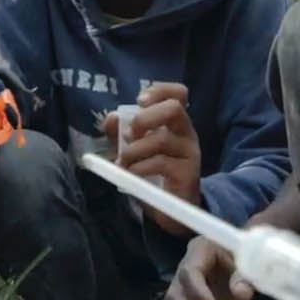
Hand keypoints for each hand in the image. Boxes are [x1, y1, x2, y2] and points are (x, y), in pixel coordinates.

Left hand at [104, 83, 202, 231]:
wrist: (171, 209)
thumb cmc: (153, 173)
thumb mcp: (134, 149)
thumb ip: (121, 133)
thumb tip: (110, 118)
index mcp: (175, 122)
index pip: (178, 93)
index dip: (159, 90)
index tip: (139, 101)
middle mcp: (186, 133)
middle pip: (174, 108)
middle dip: (145, 118)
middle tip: (129, 134)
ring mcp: (189, 153)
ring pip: (162, 139)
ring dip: (134, 150)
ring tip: (124, 162)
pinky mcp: (187, 174)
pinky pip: (160, 163)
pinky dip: (139, 167)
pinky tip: (131, 174)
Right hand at [165, 235, 256, 299]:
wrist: (235, 258)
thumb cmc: (240, 256)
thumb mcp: (246, 262)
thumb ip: (244, 276)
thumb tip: (243, 295)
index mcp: (199, 251)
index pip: (190, 272)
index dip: (197, 291)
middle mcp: (184, 270)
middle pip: (175, 296)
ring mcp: (182, 288)